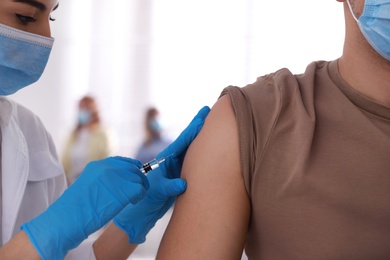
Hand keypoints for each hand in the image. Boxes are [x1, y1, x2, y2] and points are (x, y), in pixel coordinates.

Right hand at [21, 157, 148, 259]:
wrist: (66, 219)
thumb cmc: (73, 210)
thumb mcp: (86, 186)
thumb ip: (101, 180)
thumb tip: (117, 183)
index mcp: (97, 166)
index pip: (121, 161)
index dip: (130, 169)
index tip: (134, 178)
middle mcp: (107, 167)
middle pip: (132, 168)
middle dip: (138, 179)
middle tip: (136, 192)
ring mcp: (116, 177)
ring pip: (139, 178)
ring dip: (139, 188)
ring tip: (133, 199)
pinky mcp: (124, 189)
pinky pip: (140, 188)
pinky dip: (140, 196)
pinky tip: (133, 202)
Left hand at [113, 106, 209, 242]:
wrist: (144, 210)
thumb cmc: (147, 199)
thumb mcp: (157, 192)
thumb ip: (170, 187)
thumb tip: (183, 184)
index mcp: (166, 159)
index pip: (182, 141)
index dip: (193, 129)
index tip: (203, 117)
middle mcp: (173, 159)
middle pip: (188, 139)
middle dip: (198, 125)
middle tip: (207, 110)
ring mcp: (177, 166)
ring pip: (191, 148)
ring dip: (201, 136)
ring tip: (211, 124)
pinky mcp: (181, 174)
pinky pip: (194, 159)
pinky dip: (202, 151)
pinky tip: (210, 147)